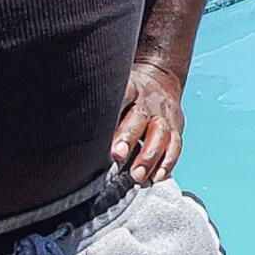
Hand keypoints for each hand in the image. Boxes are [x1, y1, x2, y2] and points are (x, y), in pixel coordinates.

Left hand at [110, 60, 184, 184]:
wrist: (161, 78)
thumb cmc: (128, 93)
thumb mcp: (116, 89)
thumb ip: (102, 108)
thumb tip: (79, 133)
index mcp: (129, 89)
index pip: (120, 95)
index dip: (111, 111)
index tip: (99, 129)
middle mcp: (146, 102)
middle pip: (138, 118)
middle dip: (128, 137)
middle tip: (117, 155)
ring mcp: (162, 115)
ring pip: (160, 134)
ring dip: (149, 157)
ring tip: (136, 175)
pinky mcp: (176, 128)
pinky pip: (175, 146)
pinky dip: (167, 162)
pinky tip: (157, 176)